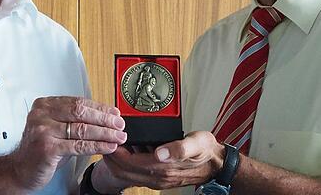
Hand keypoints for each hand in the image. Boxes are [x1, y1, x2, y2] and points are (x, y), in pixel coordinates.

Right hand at [9, 96, 126, 190]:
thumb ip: (74, 120)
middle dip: (104, 119)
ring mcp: (43, 130)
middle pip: (81, 113)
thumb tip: (104, 117)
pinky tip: (108, 146)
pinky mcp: (47, 148)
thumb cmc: (40, 149)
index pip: (78, 102)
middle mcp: (42, 114)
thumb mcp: (56, 128)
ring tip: (118, 136)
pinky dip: (97, 146)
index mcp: (45, 105)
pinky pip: (79, 146)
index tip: (114, 113)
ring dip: (105, 133)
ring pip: (82, 129)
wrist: (21, 169)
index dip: (99, 107)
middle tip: (119, 124)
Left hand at [99, 131, 223, 189]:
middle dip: (110, 158)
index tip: (109, 140)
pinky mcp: (159, 178)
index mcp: (162, 168)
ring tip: (111, 146)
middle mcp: (157, 177)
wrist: (216, 164)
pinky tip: (127, 152)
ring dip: (117, 162)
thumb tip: (160, 152)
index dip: (116, 153)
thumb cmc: (206, 151)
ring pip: (127, 175)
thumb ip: (179, 148)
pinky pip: (136, 174)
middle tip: (103, 142)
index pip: (129, 163)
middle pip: (123, 172)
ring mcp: (157, 180)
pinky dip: (126, 165)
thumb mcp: (196, 143)